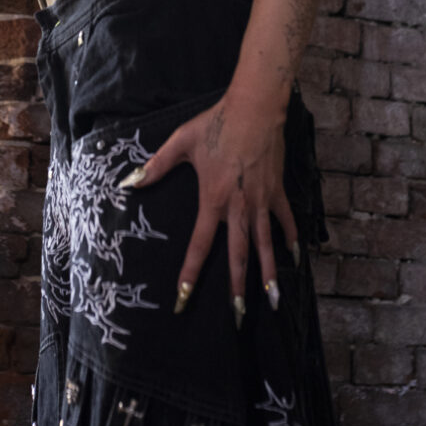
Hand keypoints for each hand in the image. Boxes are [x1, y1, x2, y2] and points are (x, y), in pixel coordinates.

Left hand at [121, 89, 297, 324]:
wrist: (255, 108)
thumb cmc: (216, 124)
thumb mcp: (181, 142)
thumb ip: (156, 166)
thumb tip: (130, 183)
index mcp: (214, 200)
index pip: (199, 245)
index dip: (190, 274)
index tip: (182, 298)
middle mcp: (239, 208)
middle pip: (238, 256)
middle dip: (238, 289)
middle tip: (238, 317)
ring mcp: (262, 202)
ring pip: (265, 246)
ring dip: (269, 275)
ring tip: (274, 302)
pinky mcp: (277, 191)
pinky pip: (286, 221)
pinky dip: (292, 240)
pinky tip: (296, 259)